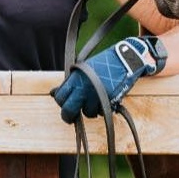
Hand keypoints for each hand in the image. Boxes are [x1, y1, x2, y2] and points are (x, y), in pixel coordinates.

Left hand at [51, 36, 165, 123]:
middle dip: (69, 116)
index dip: (61, 103)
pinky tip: (105, 100)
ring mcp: (96, 95)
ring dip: (90, 110)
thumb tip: (53, 93)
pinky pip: (101, 112)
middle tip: (72, 118)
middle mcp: (84, 87)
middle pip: (69, 109)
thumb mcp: (83, 69)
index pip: (60, 97)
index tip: (65, 105)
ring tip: (96, 101)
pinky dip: (102, 109)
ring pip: (87, 113)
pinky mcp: (109, 100)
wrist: (125, 59)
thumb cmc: (103, 63)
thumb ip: (70, 82)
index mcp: (76, 77)